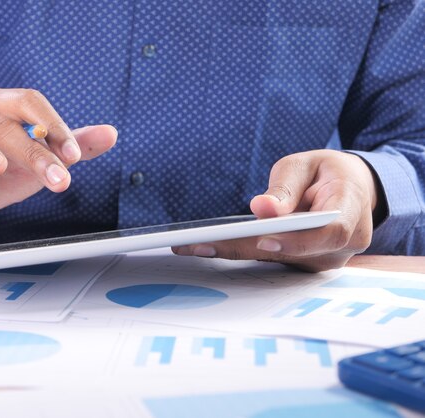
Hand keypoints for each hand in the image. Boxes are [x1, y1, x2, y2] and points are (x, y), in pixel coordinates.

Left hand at [173, 150, 381, 271]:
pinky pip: (273, 260)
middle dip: (244, 249)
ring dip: (236, 253)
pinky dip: (242, 253)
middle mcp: (342, 246)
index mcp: (350, 212)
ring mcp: (324, 260)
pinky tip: (208, 247)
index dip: (298, 241)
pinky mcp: (304, 264)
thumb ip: (286, 186)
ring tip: (193, 246)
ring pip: (278, 259)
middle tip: (200, 245)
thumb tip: (262, 208)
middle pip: (292, 252)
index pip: (329, 233)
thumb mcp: (306, 165)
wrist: (350, 188)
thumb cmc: (327, 173)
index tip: (264, 239)